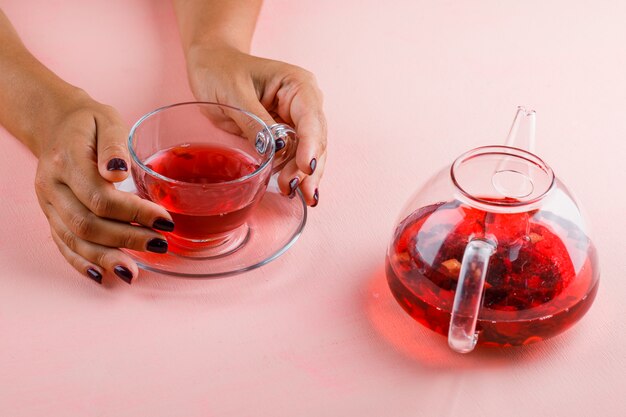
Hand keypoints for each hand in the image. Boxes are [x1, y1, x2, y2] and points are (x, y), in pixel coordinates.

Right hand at [33, 89, 173, 283]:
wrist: (56, 124)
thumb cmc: (89, 123)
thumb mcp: (107, 120)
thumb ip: (114, 146)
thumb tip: (118, 173)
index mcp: (66, 159)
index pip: (100, 197)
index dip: (134, 212)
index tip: (165, 220)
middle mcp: (51, 186)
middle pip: (87, 224)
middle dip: (126, 238)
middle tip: (160, 244)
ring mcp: (48, 204)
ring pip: (73, 240)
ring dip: (105, 258)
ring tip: (133, 272)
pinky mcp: (50, 216)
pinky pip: (62, 244)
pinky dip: (82, 263)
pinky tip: (103, 275)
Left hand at [185, 45, 326, 205]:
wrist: (211, 67)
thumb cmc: (221, 71)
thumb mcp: (235, 95)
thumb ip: (257, 122)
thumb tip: (277, 149)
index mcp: (298, 85)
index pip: (310, 118)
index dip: (310, 145)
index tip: (305, 168)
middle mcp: (304, 102)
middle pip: (315, 139)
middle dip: (307, 166)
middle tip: (293, 188)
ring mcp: (297, 119)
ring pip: (309, 152)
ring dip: (303, 175)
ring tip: (292, 193)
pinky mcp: (286, 134)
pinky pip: (295, 156)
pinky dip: (294, 172)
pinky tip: (293, 189)